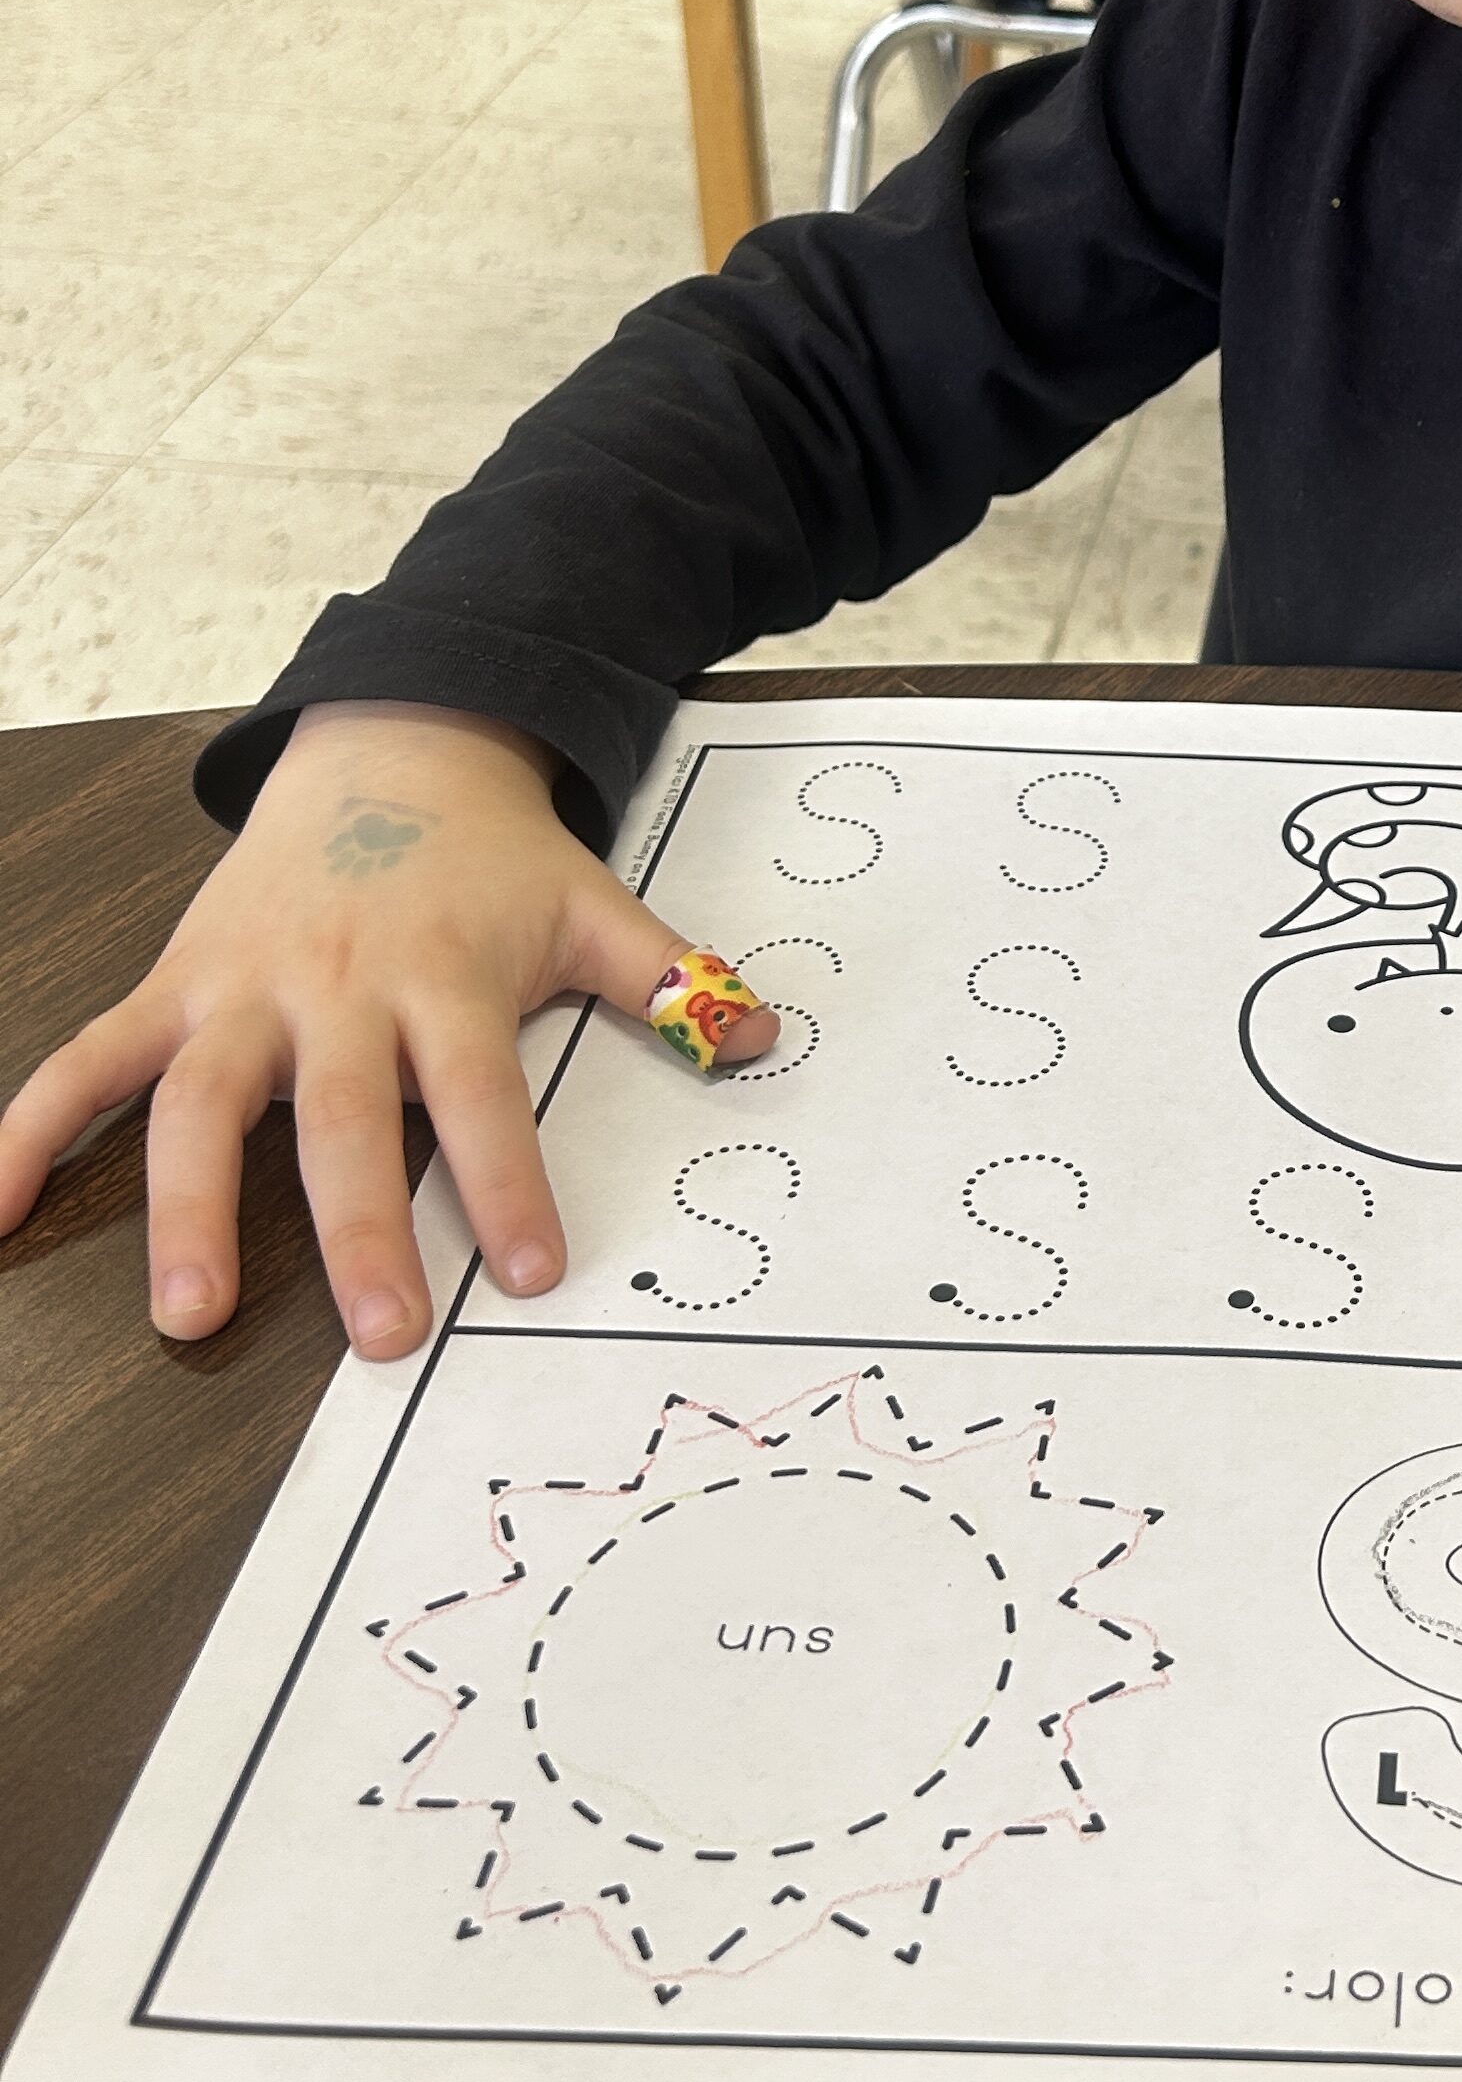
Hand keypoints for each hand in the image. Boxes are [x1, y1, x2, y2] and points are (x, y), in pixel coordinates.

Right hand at [0, 703, 775, 1360]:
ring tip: (189, 1312)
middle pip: (341, 1120)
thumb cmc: (493, 857)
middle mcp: (336, 988)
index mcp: (444, 975)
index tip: (529, 1272)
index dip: (503, 1180)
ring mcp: (242, 991)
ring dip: (187, 1210)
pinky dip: (28, 1132)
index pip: (480, 1093)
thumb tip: (767, 1035)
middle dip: (357, 1229)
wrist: (390, 747)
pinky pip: (86, 1062)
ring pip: (199, 1106)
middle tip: (377, 1334)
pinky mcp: (175, 988)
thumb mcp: (591, 904)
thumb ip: (670, 980)